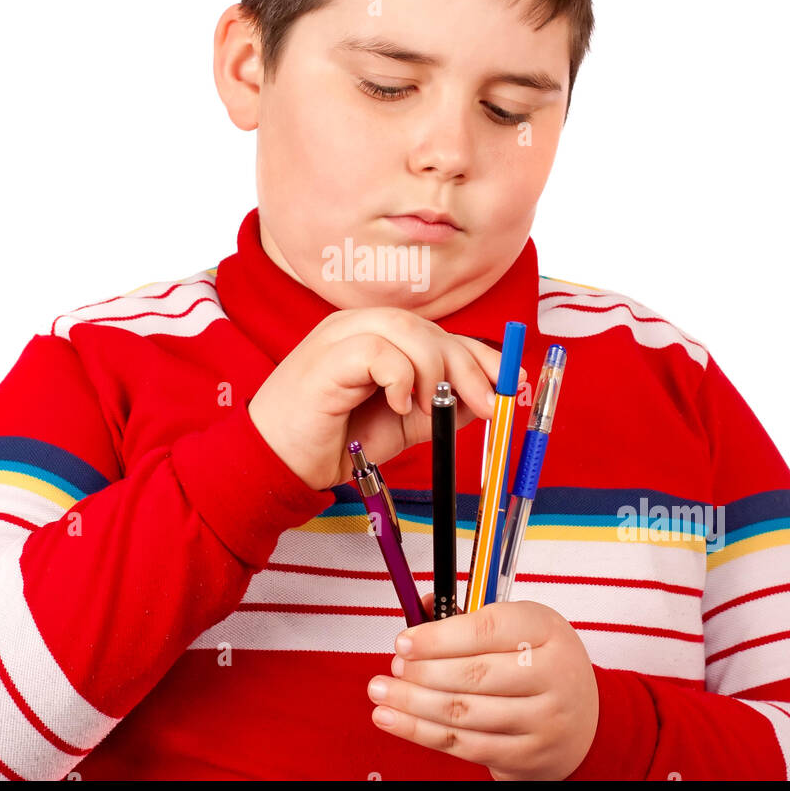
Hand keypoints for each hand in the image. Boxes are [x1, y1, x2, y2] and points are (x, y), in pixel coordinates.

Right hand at [248, 306, 521, 490]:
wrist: (279, 464)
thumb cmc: (334, 441)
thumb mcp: (402, 424)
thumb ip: (439, 405)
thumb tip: (486, 396)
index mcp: (377, 336)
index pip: (438, 331)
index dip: (479, 353)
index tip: (510, 382)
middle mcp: (358, 326)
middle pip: (428, 327)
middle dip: (467, 365)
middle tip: (487, 403)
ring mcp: (339, 335)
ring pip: (407, 330)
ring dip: (434, 371)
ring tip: (430, 408)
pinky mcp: (326, 356)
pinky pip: (378, 350)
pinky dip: (399, 377)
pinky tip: (396, 404)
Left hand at [367, 595, 599, 780]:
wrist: (586, 724)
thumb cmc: (542, 666)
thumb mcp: (522, 628)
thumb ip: (471, 618)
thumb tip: (421, 605)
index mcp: (547, 630)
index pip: (488, 629)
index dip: (439, 636)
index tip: (404, 641)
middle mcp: (552, 675)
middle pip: (474, 674)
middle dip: (422, 672)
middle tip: (393, 668)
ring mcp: (542, 720)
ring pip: (464, 713)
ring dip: (413, 704)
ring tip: (382, 693)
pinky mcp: (526, 756)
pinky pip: (465, 746)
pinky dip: (422, 733)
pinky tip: (394, 720)